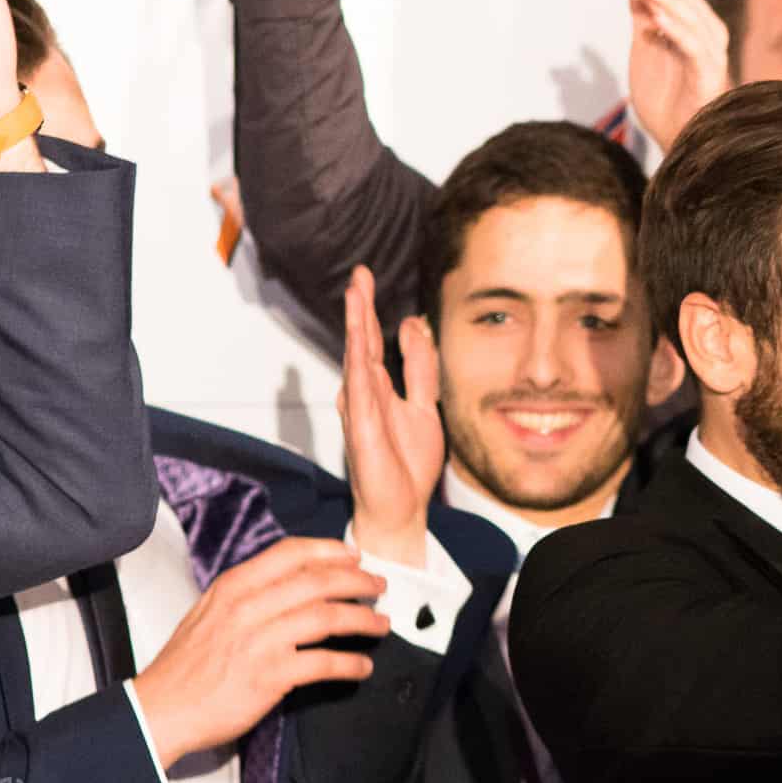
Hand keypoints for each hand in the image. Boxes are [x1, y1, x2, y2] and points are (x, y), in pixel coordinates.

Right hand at [133, 538, 389, 769]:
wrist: (161, 709)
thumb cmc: (187, 664)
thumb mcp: (209, 611)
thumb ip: (248, 591)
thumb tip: (293, 580)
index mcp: (233, 586)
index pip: (291, 553)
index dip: (330, 552)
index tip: (354, 557)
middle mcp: (248, 607)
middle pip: (319, 581)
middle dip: (358, 582)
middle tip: (379, 588)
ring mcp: (260, 641)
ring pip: (329, 618)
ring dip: (363, 620)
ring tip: (381, 625)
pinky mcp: (270, 676)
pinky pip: (325, 663)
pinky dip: (351, 664)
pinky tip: (362, 667)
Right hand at [337, 266, 441, 567]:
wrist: (401, 508)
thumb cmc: (408, 463)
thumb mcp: (426, 405)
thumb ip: (421, 368)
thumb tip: (413, 325)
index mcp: (378, 389)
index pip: (374, 341)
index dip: (371, 310)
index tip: (366, 278)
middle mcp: (363, 396)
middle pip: (362, 343)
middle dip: (360, 308)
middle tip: (359, 274)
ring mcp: (360, 412)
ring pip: (357, 361)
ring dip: (357, 329)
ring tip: (355, 297)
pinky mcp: (362, 432)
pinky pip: (360, 395)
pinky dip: (360, 368)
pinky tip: (361, 346)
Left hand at [627, 0, 731, 153]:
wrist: (675, 141)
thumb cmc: (665, 100)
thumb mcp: (645, 48)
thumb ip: (643, 15)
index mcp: (694, 27)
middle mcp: (707, 37)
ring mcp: (710, 56)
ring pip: (691, 17)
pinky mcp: (708, 76)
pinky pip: (693, 47)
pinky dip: (675, 29)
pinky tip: (655, 18)